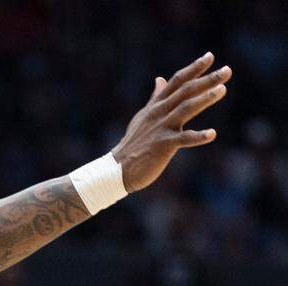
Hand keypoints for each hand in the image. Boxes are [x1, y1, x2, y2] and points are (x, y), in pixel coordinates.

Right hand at [112, 52, 229, 191]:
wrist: (117, 169)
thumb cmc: (133, 144)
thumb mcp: (143, 116)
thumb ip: (155, 98)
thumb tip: (160, 79)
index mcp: (156, 106)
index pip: (177, 82)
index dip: (194, 68)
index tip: (210, 56)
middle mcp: (160, 113)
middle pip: (186, 91)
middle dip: (207, 80)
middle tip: (227, 71)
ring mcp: (161, 128)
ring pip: (185, 108)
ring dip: (204, 98)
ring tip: (222, 90)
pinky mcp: (163, 145)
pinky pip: (183, 139)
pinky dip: (198, 136)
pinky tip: (212, 134)